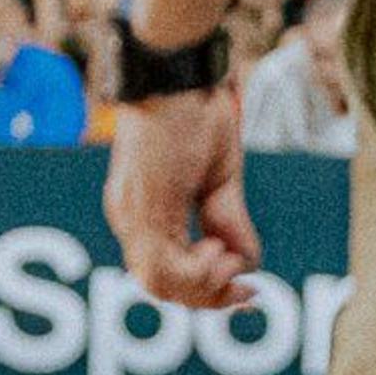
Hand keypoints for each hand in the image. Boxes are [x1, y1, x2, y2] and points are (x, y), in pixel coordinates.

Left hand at [105, 83, 255, 309]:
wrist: (177, 76)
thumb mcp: (221, 180)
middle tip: (245, 291)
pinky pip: (160, 262)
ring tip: (230, 263)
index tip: (245, 292)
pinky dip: (195, 271)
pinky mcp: (142, 206)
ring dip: (203, 286)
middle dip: (208, 299)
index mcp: (144, 214)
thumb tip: (244, 263)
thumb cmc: (197, 116)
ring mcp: (131, 214)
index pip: (165, 275)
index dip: (206, 294)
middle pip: (160, 287)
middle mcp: (130, 219)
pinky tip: (220, 253)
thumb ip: (227, 221)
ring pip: (157, 283)